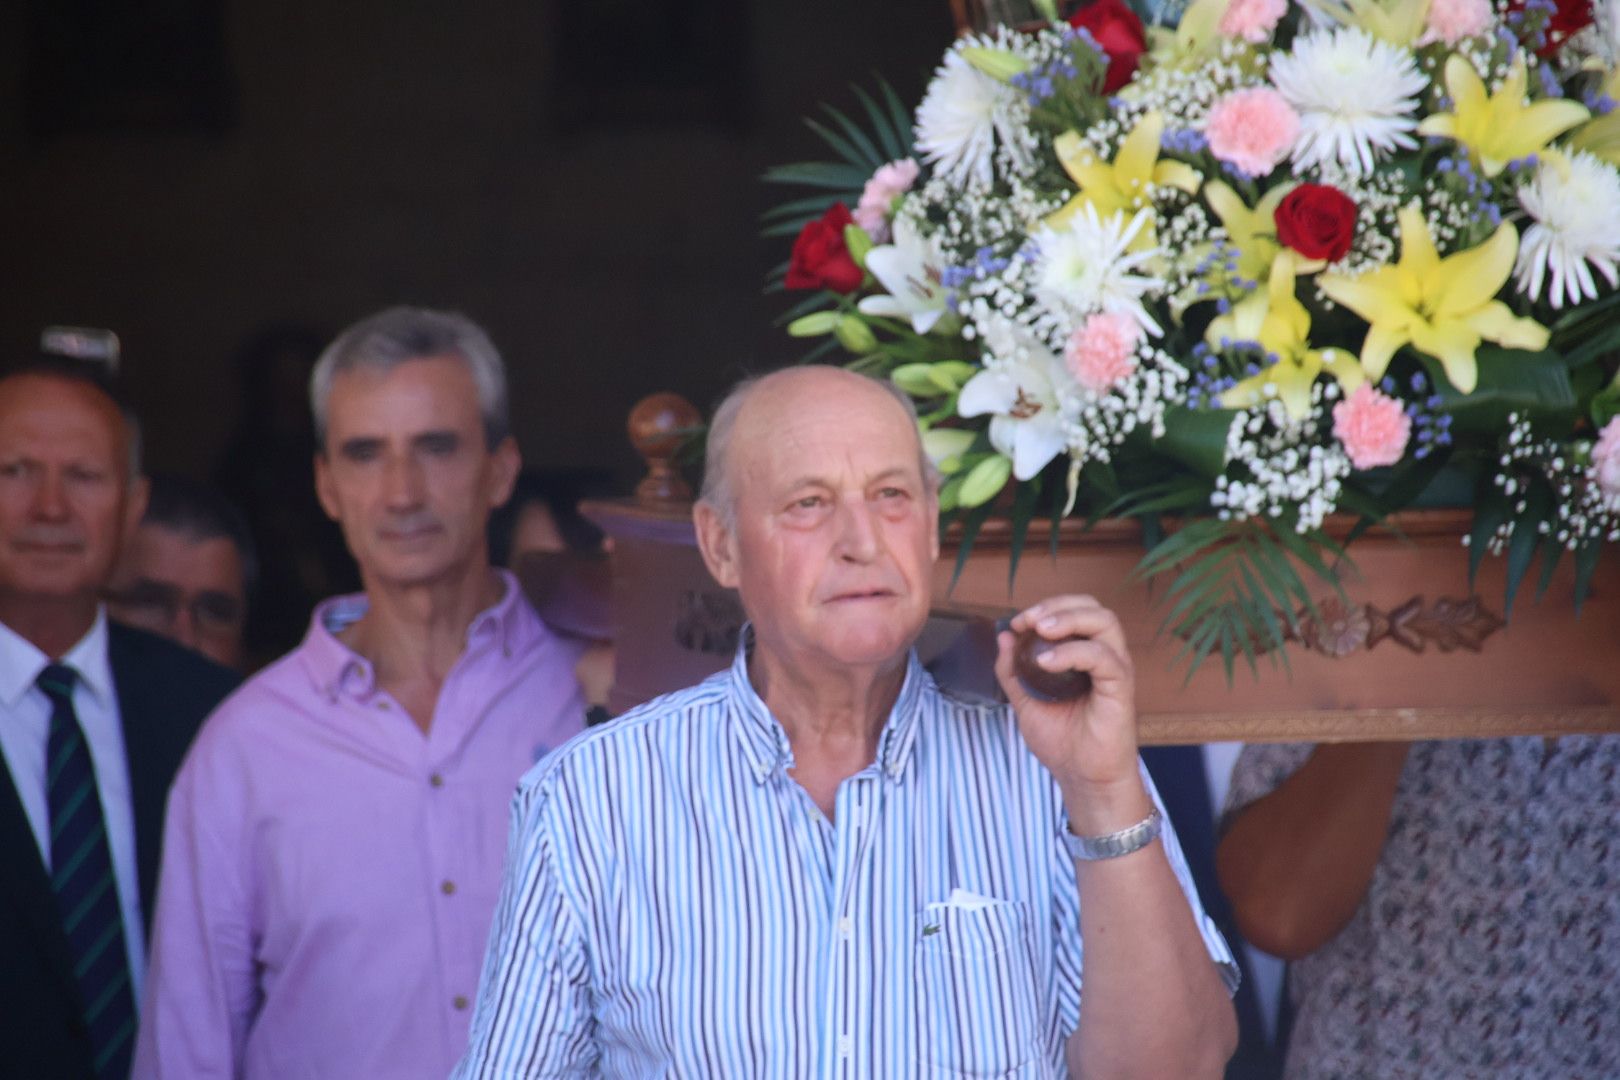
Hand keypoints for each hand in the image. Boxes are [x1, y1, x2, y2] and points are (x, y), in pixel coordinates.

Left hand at [993, 596, 1143, 819]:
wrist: (1081, 778)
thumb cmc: (1061, 741)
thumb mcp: (1024, 700)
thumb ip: (1012, 669)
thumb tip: (1003, 636)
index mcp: (1085, 654)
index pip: (1075, 611)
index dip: (1047, 608)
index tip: (1018, 621)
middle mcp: (1104, 656)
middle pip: (1093, 607)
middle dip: (1058, 605)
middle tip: (1029, 620)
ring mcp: (1115, 670)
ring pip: (1105, 622)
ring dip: (1069, 618)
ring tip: (1040, 630)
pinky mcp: (1120, 688)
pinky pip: (1104, 657)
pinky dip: (1073, 652)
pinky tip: (1046, 662)